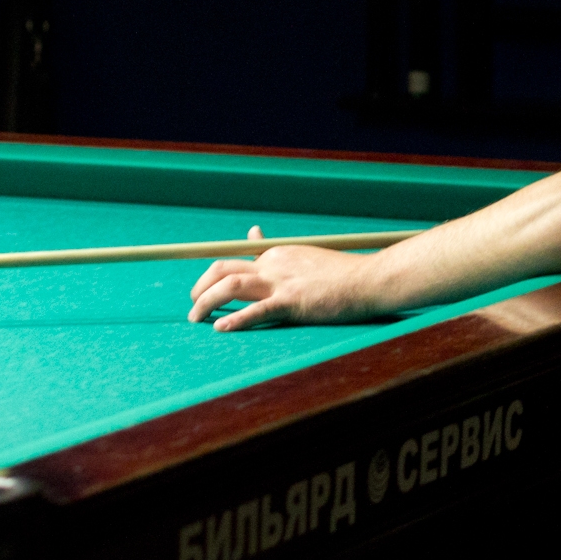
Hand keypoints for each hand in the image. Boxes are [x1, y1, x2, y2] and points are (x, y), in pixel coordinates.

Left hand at [187, 226, 380, 330]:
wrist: (368, 280)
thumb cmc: (341, 274)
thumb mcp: (303, 256)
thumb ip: (275, 251)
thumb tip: (252, 232)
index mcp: (276, 255)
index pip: (233, 259)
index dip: (210, 274)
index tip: (199, 288)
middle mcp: (273, 264)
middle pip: (223, 269)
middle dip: (200, 287)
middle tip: (192, 307)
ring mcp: (282, 282)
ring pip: (231, 286)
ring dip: (206, 302)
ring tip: (195, 318)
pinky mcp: (293, 302)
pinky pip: (257, 310)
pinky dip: (236, 318)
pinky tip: (221, 327)